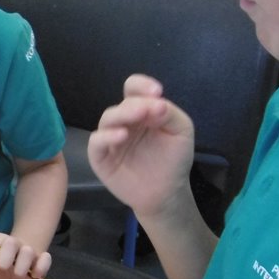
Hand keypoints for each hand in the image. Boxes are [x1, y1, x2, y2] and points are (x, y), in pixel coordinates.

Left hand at [0, 234, 50, 278]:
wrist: (22, 268)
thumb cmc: (2, 268)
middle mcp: (14, 244)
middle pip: (11, 242)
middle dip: (6, 255)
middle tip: (3, 268)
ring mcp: (29, 251)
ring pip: (28, 251)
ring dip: (23, 264)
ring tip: (19, 275)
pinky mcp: (42, 259)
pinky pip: (45, 258)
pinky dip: (41, 266)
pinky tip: (36, 275)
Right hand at [87, 75, 196, 219]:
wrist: (167, 193)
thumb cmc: (173, 159)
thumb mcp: (181, 131)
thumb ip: (170, 113)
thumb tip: (157, 103)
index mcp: (141, 110)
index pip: (133, 89)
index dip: (142, 85)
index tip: (156, 91)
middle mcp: (124, 120)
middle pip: (123, 104)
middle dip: (137, 104)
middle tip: (150, 109)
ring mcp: (110, 138)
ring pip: (108, 118)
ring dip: (123, 114)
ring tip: (138, 116)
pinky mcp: (100, 156)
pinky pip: (97, 141)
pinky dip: (107, 136)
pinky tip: (122, 136)